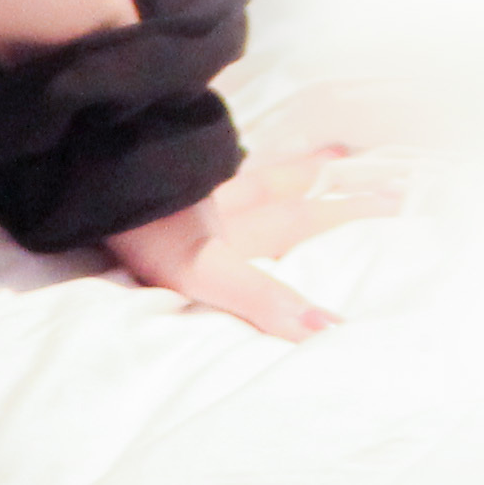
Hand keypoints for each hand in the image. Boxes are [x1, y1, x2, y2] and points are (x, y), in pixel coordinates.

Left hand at [104, 145, 401, 342]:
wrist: (83, 166)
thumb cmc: (143, 222)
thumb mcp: (204, 269)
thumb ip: (262, 297)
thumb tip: (326, 329)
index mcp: (242, 223)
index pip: (306, 217)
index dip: (351, 210)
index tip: (399, 194)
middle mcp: (222, 198)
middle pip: (281, 184)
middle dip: (317, 178)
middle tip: (348, 158)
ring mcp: (187, 186)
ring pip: (243, 171)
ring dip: (273, 165)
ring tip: (300, 155)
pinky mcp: (151, 178)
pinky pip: (199, 169)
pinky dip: (218, 164)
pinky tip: (210, 164)